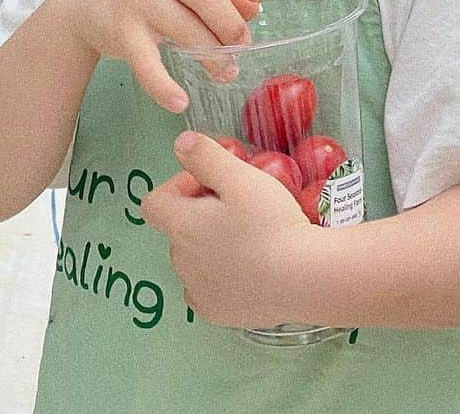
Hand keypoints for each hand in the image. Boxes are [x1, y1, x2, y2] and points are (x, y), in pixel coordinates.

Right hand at [62, 0, 265, 111]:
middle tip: (243, 46)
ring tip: (226, 73)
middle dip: (230, 25)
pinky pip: (147, 63)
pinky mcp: (121, 33)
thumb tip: (253, 9)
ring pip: (184, 29)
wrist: (82, 4)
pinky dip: (163, 86)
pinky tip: (180, 101)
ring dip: (211, 56)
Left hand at [142, 131, 312, 328]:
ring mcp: (199, 292)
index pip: (155, 202)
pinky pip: (208, 288)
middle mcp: (182, 263)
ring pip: (194, 258)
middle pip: (178, 228)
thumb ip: (205, 156)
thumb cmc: (272, 223)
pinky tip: (247, 267)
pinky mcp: (219, 314)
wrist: (304, 279)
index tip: (211, 182)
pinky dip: (219, 275)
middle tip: (239, 204)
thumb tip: (180, 144)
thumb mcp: (240, 177)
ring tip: (249, 235)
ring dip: (210, 243)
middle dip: (200, 212)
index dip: (179, 185)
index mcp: (182, 227)